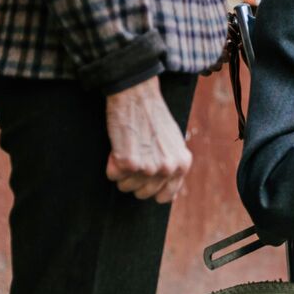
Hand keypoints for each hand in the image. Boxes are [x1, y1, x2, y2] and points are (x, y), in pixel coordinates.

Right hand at [104, 76, 191, 202]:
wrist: (138, 96)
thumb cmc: (154, 117)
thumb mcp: (173, 143)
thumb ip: (172, 166)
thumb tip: (168, 194)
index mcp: (181, 164)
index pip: (164, 197)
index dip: (150, 188)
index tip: (145, 175)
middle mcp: (167, 169)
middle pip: (141, 194)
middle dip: (134, 178)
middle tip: (135, 154)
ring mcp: (148, 168)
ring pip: (125, 186)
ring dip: (122, 171)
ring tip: (129, 147)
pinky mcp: (128, 163)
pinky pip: (112, 175)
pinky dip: (111, 163)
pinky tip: (120, 145)